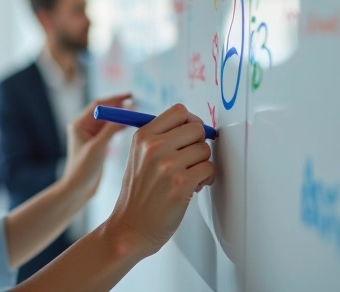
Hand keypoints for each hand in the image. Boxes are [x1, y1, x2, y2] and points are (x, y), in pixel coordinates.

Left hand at [59, 93, 131, 202]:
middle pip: (105, 111)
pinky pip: (111, 130)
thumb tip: (126, 111)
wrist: (78, 190)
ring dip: (122, 118)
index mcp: (79, 124)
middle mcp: (84, 127)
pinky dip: (120, 127)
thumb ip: (111, 129)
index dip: (114, 99)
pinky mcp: (98, 144)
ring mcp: (91, 136)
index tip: (129, 96)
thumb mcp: (98, 147)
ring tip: (137, 115)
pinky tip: (131, 127)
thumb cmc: (82, 169)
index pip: (99, 105)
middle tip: (137, 105)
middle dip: (120, 107)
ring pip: (109, 121)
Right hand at [106, 104, 214, 257]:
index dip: (191, 122)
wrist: (131, 227)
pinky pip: (209, 169)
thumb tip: (195, 125)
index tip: (191, 136)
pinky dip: (206, 178)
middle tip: (190, 159)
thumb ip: (161, 138)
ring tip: (188, 176)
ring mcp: (167, 166)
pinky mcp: (181, 185)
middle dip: (198, 144)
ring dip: (202, 164)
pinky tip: (193, 187)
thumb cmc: (138, 194)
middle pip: (196, 128)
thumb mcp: (138, 157)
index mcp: (143, 136)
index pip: (179, 111)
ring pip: (205, 150)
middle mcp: (154, 147)